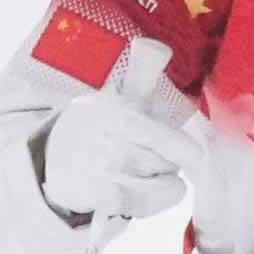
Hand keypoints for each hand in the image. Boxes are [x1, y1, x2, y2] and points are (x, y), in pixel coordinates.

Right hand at [34, 86, 195, 226]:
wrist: (56, 155)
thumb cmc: (100, 124)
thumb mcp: (117, 96)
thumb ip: (142, 75)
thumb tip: (155, 47)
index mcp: (117, 115)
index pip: (161, 137)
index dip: (186, 150)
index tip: (197, 154)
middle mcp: (109, 145)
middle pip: (165, 163)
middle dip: (170, 161)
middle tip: (158, 156)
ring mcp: (105, 174)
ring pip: (160, 186)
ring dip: (164, 182)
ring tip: (150, 171)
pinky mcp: (103, 199)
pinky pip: (145, 205)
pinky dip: (153, 201)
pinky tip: (146, 190)